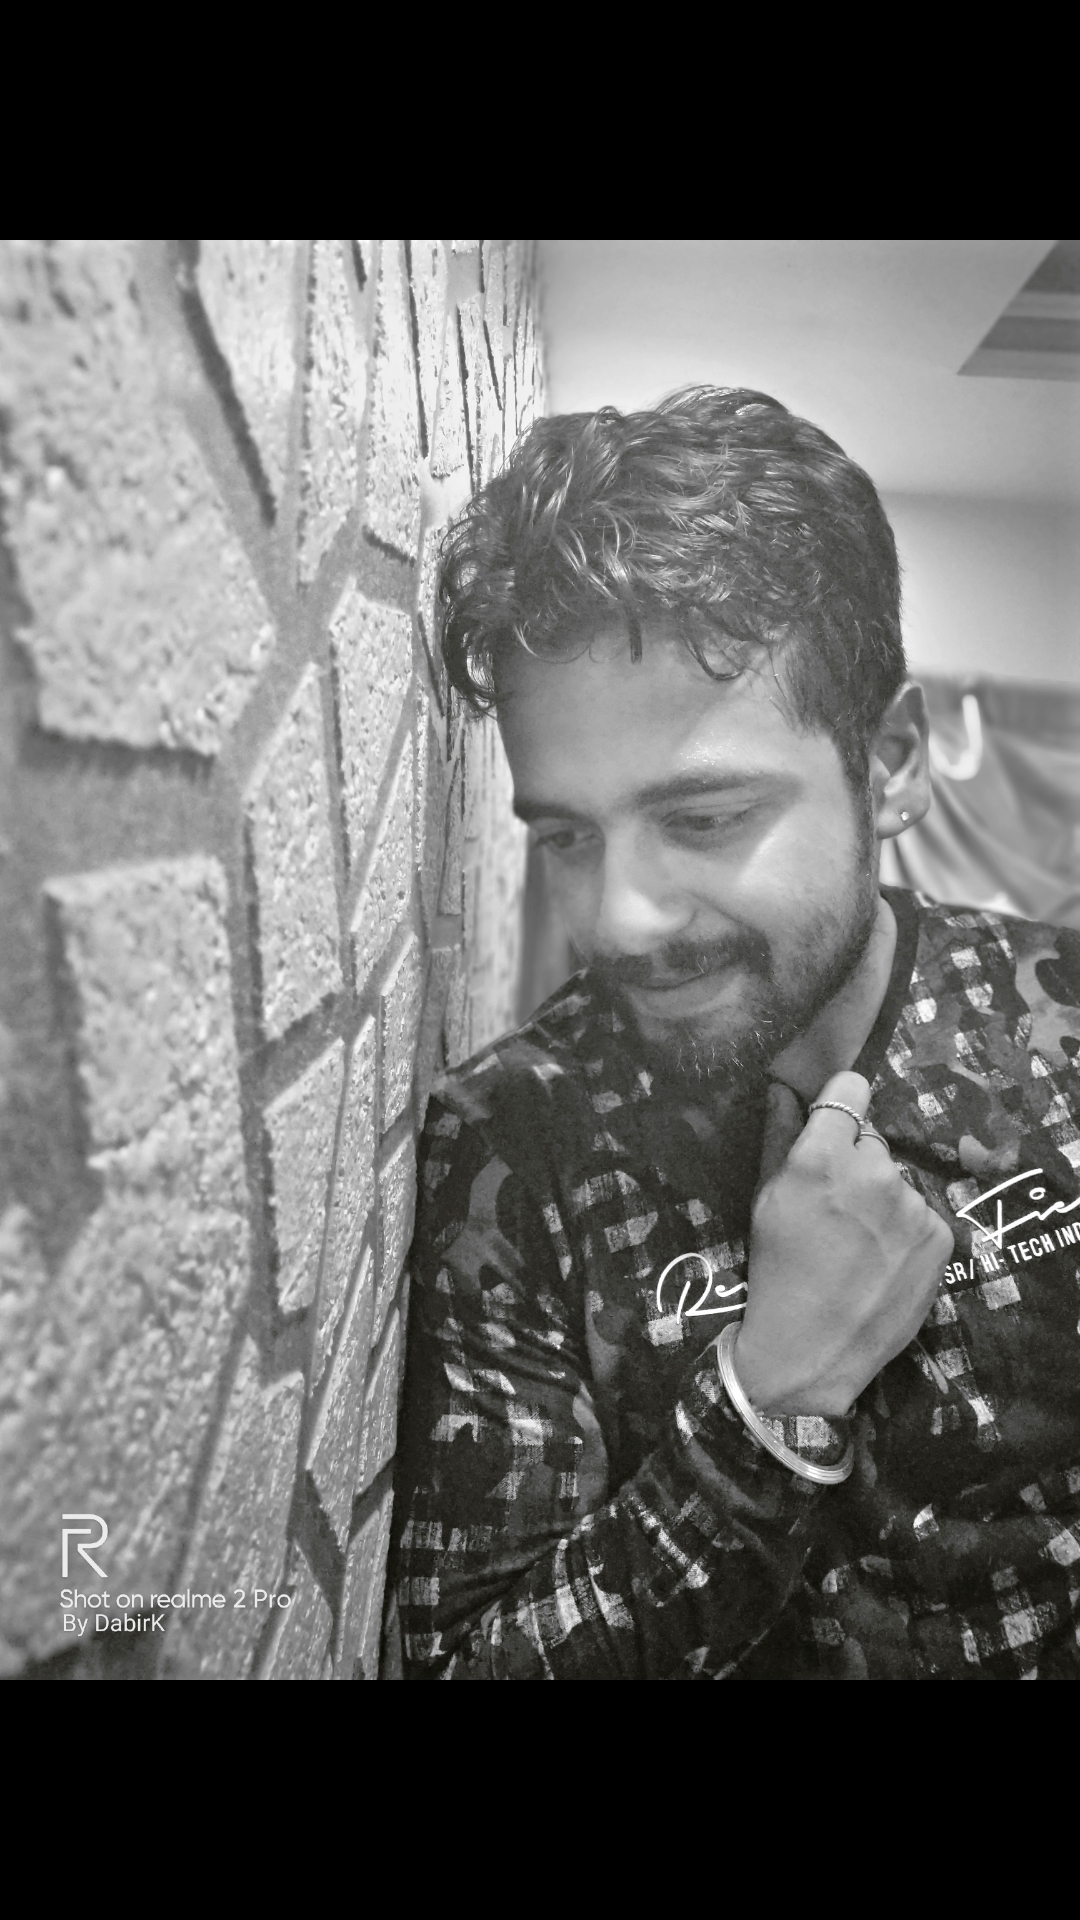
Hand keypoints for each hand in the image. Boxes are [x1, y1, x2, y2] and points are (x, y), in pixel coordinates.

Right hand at [733, 1070, 953, 1416]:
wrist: (812, 1350)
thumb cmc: (776, 1271)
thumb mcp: (766, 1201)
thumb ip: (779, 1136)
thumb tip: (784, 1087)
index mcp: (821, 1157)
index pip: (850, 1089)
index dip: (841, 1105)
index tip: (835, 1127)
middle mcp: (873, 1171)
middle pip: (871, 1141)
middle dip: (855, 1163)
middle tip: (836, 1209)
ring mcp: (912, 1204)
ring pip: (896, 1180)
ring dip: (882, 1200)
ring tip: (859, 1245)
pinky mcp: (940, 1235)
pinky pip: (920, 1213)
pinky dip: (905, 1231)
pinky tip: (883, 1262)